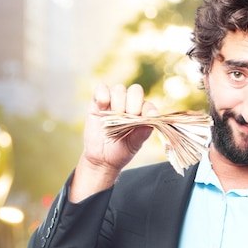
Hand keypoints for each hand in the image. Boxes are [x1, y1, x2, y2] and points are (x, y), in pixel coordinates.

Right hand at [70, 83, 156, 201]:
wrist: (101, 159)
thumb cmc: (121, 151)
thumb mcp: (134, 145)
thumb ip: (141, 134)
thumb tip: (150, 124)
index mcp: (142, 113)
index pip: (148, 104)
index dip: (149, 109)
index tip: (150, 117)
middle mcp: (129, 104)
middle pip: (135, 90)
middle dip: (134, 103)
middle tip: (129, 117)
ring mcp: (113, 101)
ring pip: (119, 89)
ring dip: (119, 102)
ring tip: (114, 117)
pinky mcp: (97, 102)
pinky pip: (101, 88)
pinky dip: (103, 95)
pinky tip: (102, 108)